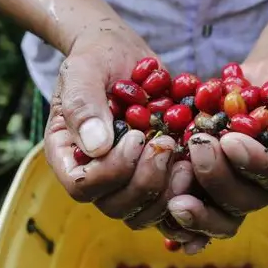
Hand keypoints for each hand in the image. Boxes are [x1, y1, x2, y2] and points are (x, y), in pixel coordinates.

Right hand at [44, 22, 183, 227]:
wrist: (122, 53)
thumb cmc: (96, 58)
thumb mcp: (84, 71)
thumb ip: (84, 104)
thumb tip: (97, 147)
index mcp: (68, 155)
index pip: (82, 186)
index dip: (111, 171)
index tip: (137, 137)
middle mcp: (95, 176)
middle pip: (115, 206)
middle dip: (145, 182)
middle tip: (167, 144)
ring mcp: (126, 181)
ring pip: (144, 213)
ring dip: (168, 192)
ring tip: (186, 158)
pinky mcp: (155, 179)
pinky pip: (169, 204)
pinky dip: (187, 193)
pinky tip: (200, 167)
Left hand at [163, 52, 267, 252]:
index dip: (254, 162)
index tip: (230, 140)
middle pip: (244, 199)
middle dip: (218, 177)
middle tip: (197, 146)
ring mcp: (239, 190)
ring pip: (219, 213)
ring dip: (196, 207)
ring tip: (172, 194)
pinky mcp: (213, 186)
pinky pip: (197, 208)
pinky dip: (181, 216)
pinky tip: (163, 211)